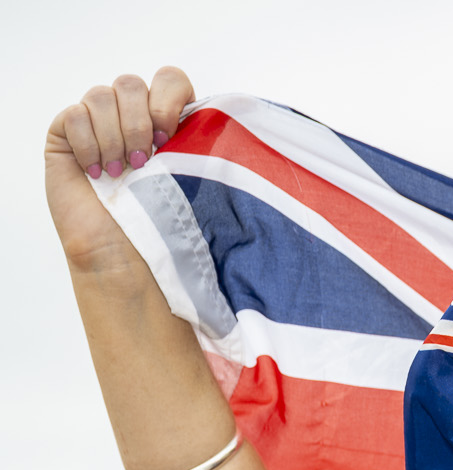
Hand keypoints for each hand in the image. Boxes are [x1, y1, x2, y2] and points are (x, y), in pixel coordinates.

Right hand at [46, 67, 192, 269]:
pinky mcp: (66, 133)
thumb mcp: (193, 178)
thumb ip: (201, 141)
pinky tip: (96, 173)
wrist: (125, 252)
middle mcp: (129, 115)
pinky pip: (74, 114)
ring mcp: (95, 121)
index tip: (169, 136)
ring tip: (121, 172)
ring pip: (101, 94)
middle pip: (130, 83)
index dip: (167, 99)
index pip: (169, 78)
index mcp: (164, 119)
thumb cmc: (163, 221)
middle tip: (144, 162)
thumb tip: (230, 117)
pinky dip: (87, 144)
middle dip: (138, 123)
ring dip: (114, 136)